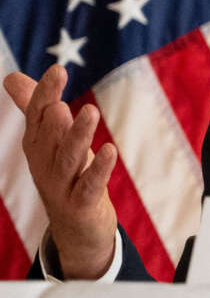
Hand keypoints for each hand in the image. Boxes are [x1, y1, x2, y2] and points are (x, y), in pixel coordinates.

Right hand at [3, 66, 117, 278]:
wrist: (75, 227)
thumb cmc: (64, 173)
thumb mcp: (49, 141)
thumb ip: (34, 108)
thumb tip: (11, 77)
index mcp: (37, 144)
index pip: (37, 116)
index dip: (45, 94)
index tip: (58, 70)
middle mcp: (45, 163)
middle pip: (49, 136)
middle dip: (54, 116)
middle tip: (61, 99)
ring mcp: (62, 184)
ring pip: (68, 158)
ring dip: (78, 135)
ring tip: (89, 111)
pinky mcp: (82, 203)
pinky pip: (90, 184)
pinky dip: (99, 168)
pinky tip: (110, 150)